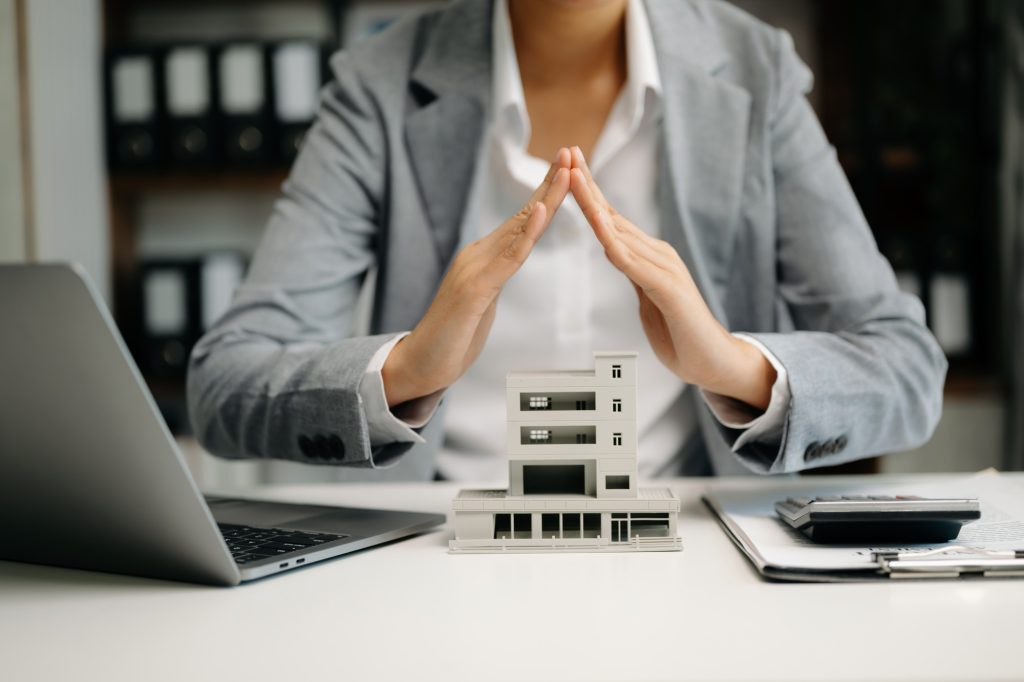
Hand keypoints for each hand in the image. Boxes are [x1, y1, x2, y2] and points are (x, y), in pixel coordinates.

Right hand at [382, 148, 571, 406]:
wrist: (420, 364)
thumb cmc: (451, 337)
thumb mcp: (481, 302)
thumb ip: (494, 278)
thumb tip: (506, 263)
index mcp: (485, 259)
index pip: (523, 222)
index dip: (546, 194)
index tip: (567, 169)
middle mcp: (479, 256)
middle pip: (523, 215)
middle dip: (549, 183)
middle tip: (570, 152)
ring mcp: (475, 270)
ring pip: (519, 229)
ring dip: (545, 198)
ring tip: (564, 171)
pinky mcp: (473, 290)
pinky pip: (506, 259)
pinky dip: (526, 235)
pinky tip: (541, 213)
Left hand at [568, 147, 774, 409]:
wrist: (713, 362)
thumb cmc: (681, 333)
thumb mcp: (648, 298)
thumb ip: (634, 273)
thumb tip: (617, 254)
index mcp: (648, 256)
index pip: (612, 219)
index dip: (589, 193)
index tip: (569, 167)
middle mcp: (658, 254)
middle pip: (613, 215)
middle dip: (588, 185)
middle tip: (568, 153)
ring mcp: (665, 269)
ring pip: (620, 233)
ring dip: (595, 206)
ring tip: (575, 179)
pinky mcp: (669, 290)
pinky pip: (636, 266)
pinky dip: (616, 246)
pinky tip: (600, 231)